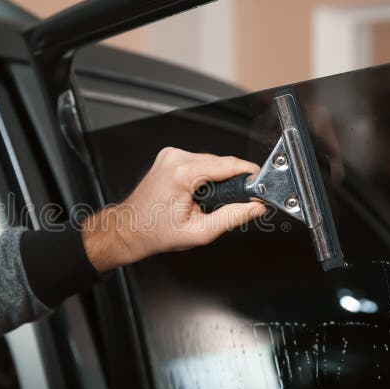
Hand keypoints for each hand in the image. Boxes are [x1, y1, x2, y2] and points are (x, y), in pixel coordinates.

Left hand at [82, 147, 265, 271]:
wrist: (129, 229)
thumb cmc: (155, 232)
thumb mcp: (200, 232)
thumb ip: (232, 217)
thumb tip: (254, 207)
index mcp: (181, 173)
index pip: (227, 164)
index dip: (248, 174)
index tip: (260, 183)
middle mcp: (175, 159)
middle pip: (220, 163)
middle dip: (231, 181)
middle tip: (234, 202)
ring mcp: (170, 155)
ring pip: (210, 162)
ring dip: (217, 179)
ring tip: (209, 201)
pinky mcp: (169, 157)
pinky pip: (198, 162)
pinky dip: (204, 176)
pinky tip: (199, 193)